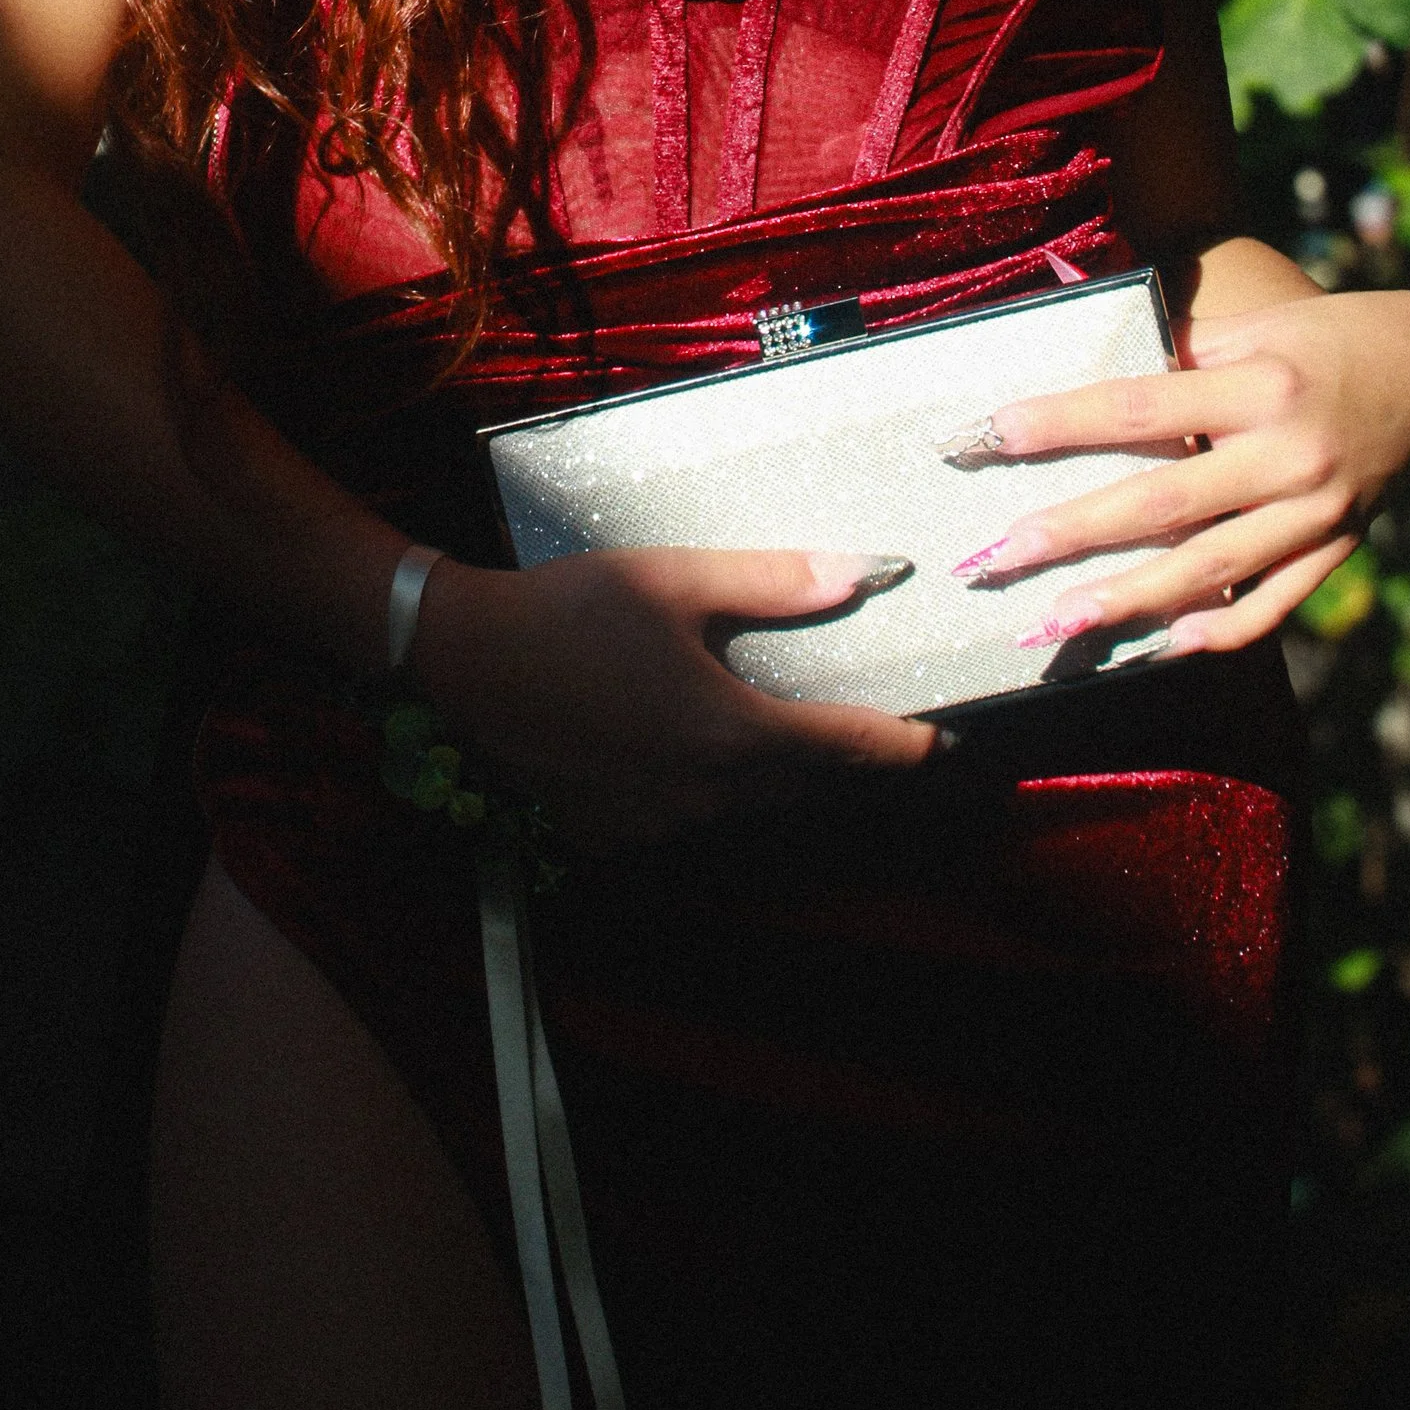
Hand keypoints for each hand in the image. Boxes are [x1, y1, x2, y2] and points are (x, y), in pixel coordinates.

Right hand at [411, 544, 941, 852]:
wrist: (465, 657)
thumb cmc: (573, 606)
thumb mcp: (678, 578)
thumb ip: (776, 581)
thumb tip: (865, 573)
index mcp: (729, 732)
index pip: (846, 748)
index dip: (903, 747)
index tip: (945, 747)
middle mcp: (702, 795)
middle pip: (800, 786)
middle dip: (836, 762)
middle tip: (859, 731)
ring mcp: (654, 824)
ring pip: (743, 808)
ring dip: (768, 779)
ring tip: (768, 734)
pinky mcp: (611, 836)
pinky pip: (683, 821)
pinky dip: (701, 793)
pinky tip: (680, 751)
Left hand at [948, 286, 1409, 658]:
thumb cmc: (1313, 340)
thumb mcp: (1248, 326)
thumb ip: (1168, 343)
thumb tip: (1068, 305)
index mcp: (1259, 385)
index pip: (1140, 406)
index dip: (1061, 422)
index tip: (989, 435)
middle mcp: (1288, 454)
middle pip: (1162, 500)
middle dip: (1072, 531)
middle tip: (995, 557)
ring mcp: (1316, 511)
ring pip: (1209, 566)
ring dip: (1128, 599)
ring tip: (1056, 620)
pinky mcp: (1337, 549)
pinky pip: (1273, 603)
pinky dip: (1220, 629)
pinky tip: (1162, 645)